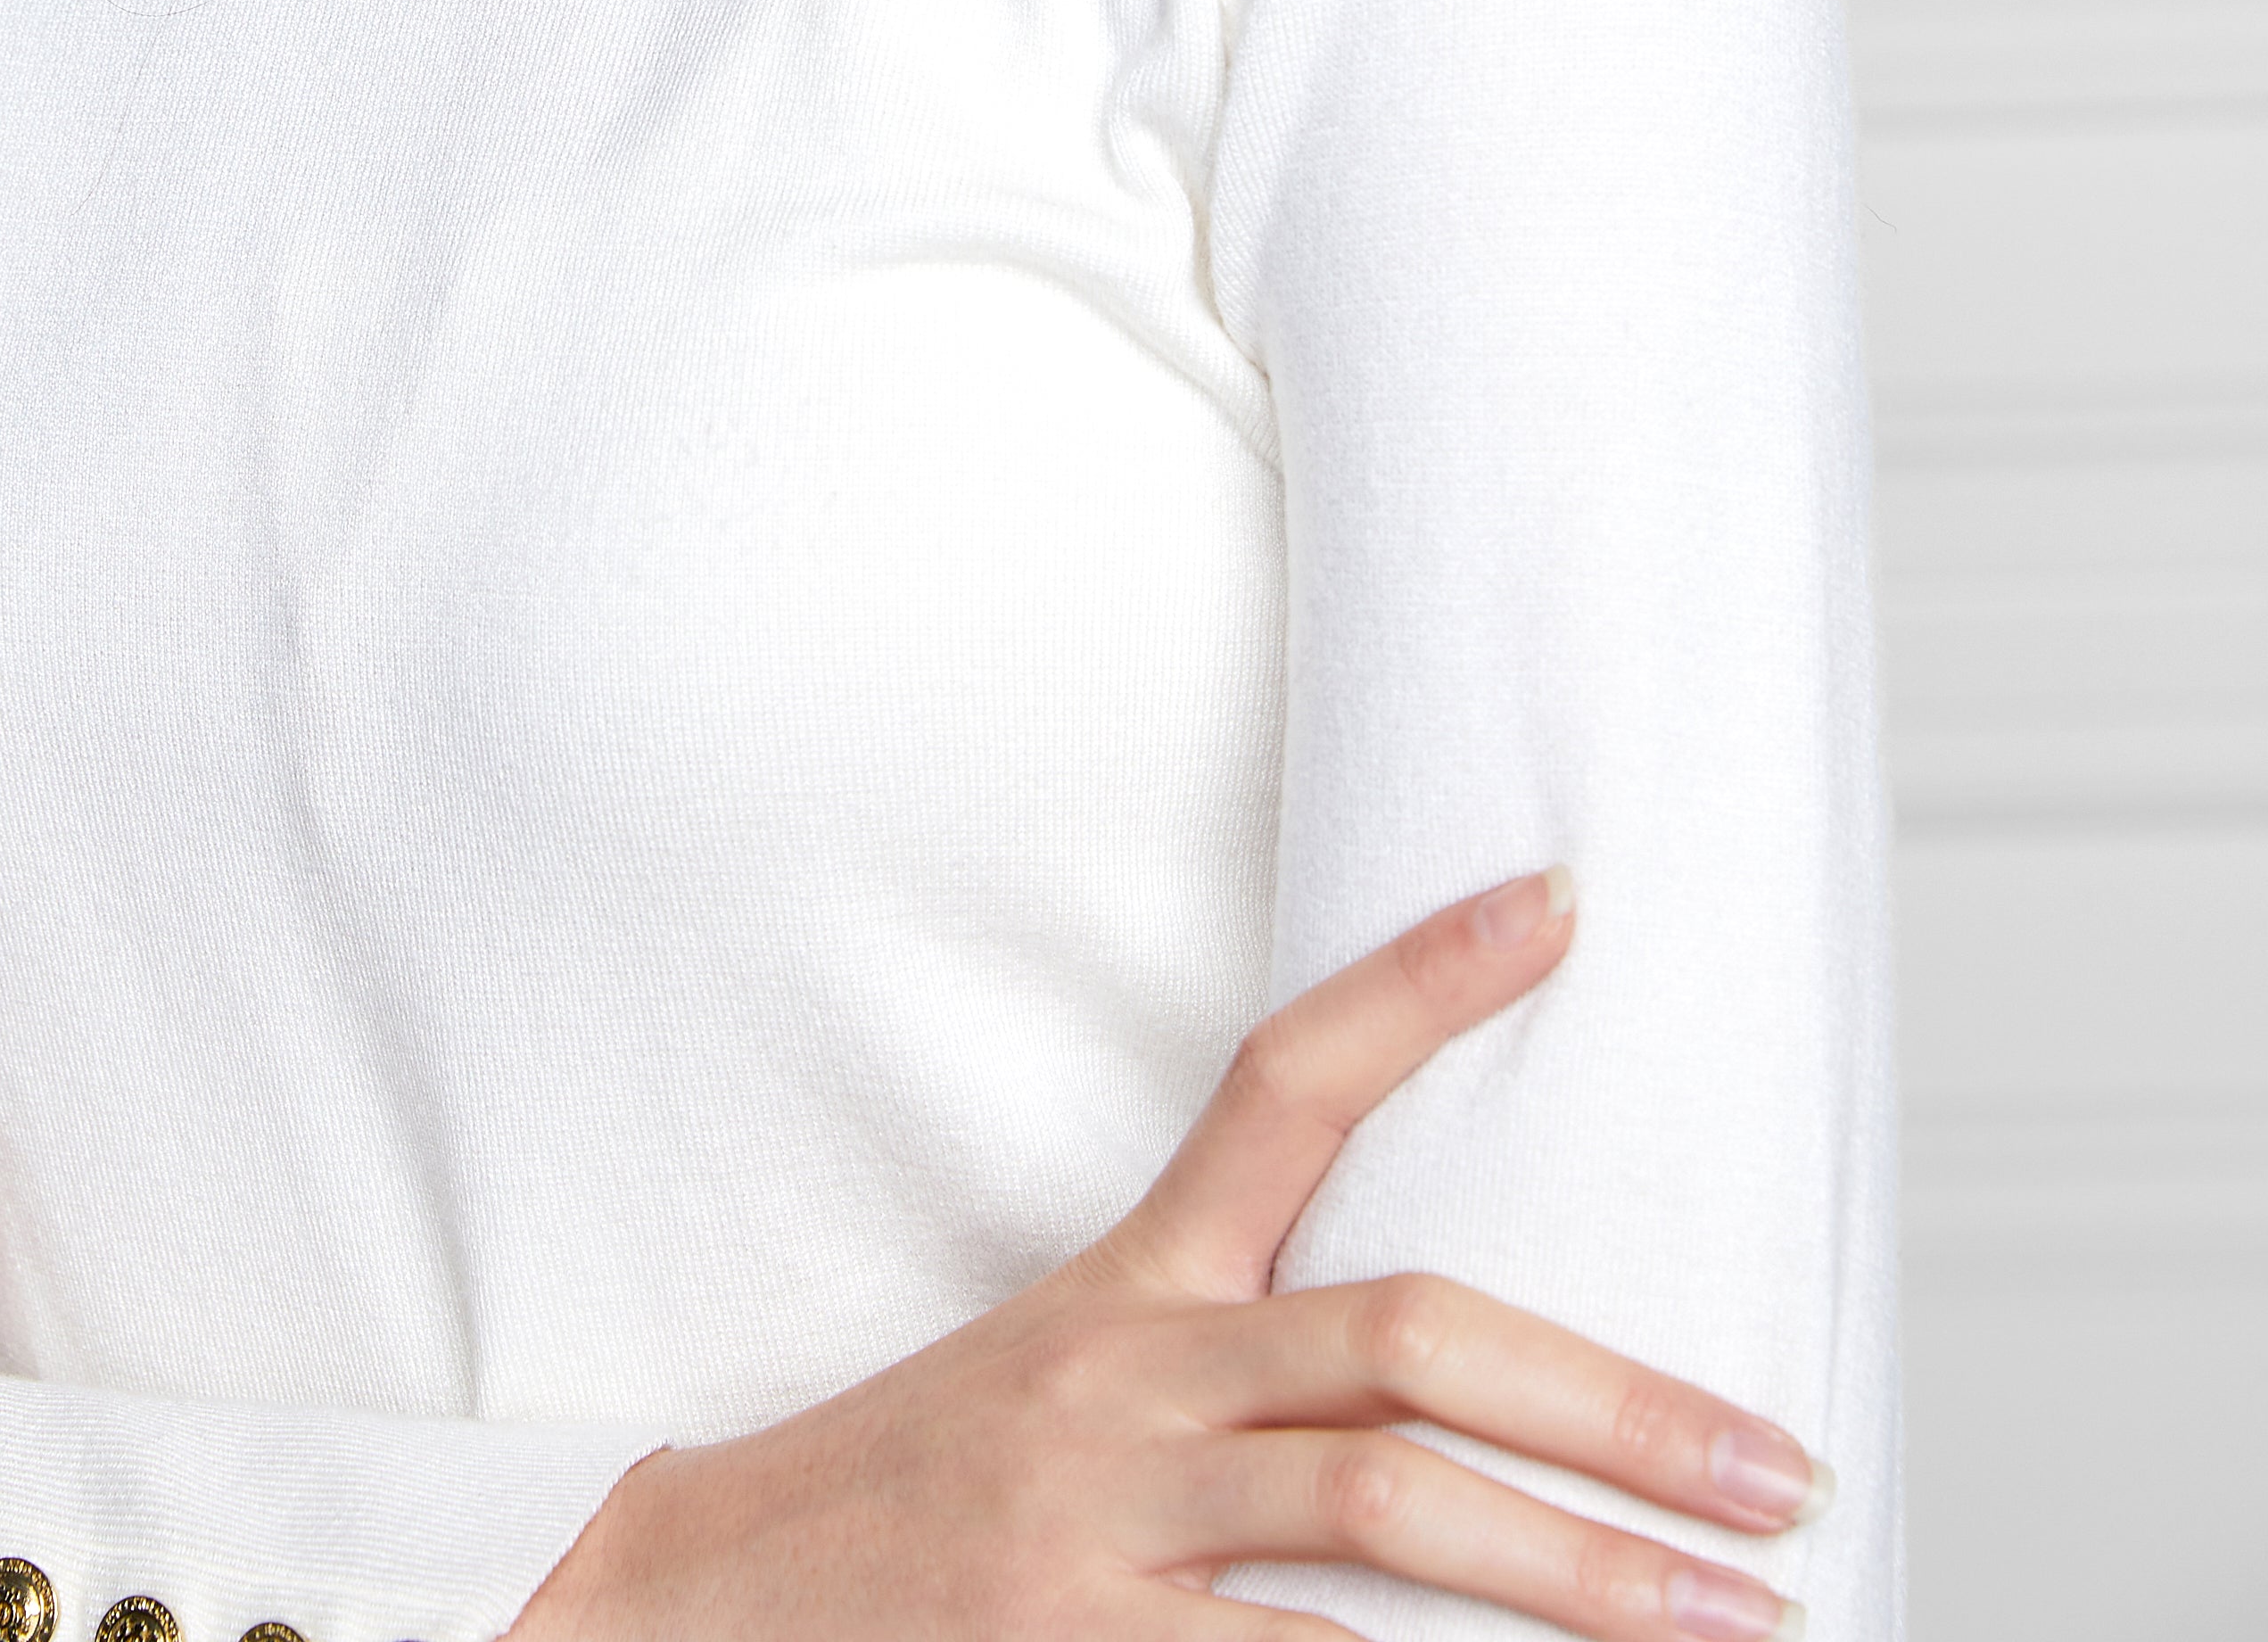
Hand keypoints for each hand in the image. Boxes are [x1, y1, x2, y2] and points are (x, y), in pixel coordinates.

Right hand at [515, 873, 1823, 1641]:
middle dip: (1618, 1412)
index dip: (1419, 984)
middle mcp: (1130, 1384)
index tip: (1559, 902)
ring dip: (1587, 1581)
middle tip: (1776, 1468)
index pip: (1284, 1081)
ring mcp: (1106, 1529)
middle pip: (1405, 1345)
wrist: (693, 1606)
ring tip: (1741, 1622)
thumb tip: (1461, 1387)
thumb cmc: (923, 1501)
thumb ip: (1237, 1372)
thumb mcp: (1066, 1382)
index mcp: (1133, 1288)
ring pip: (1385, 1523)